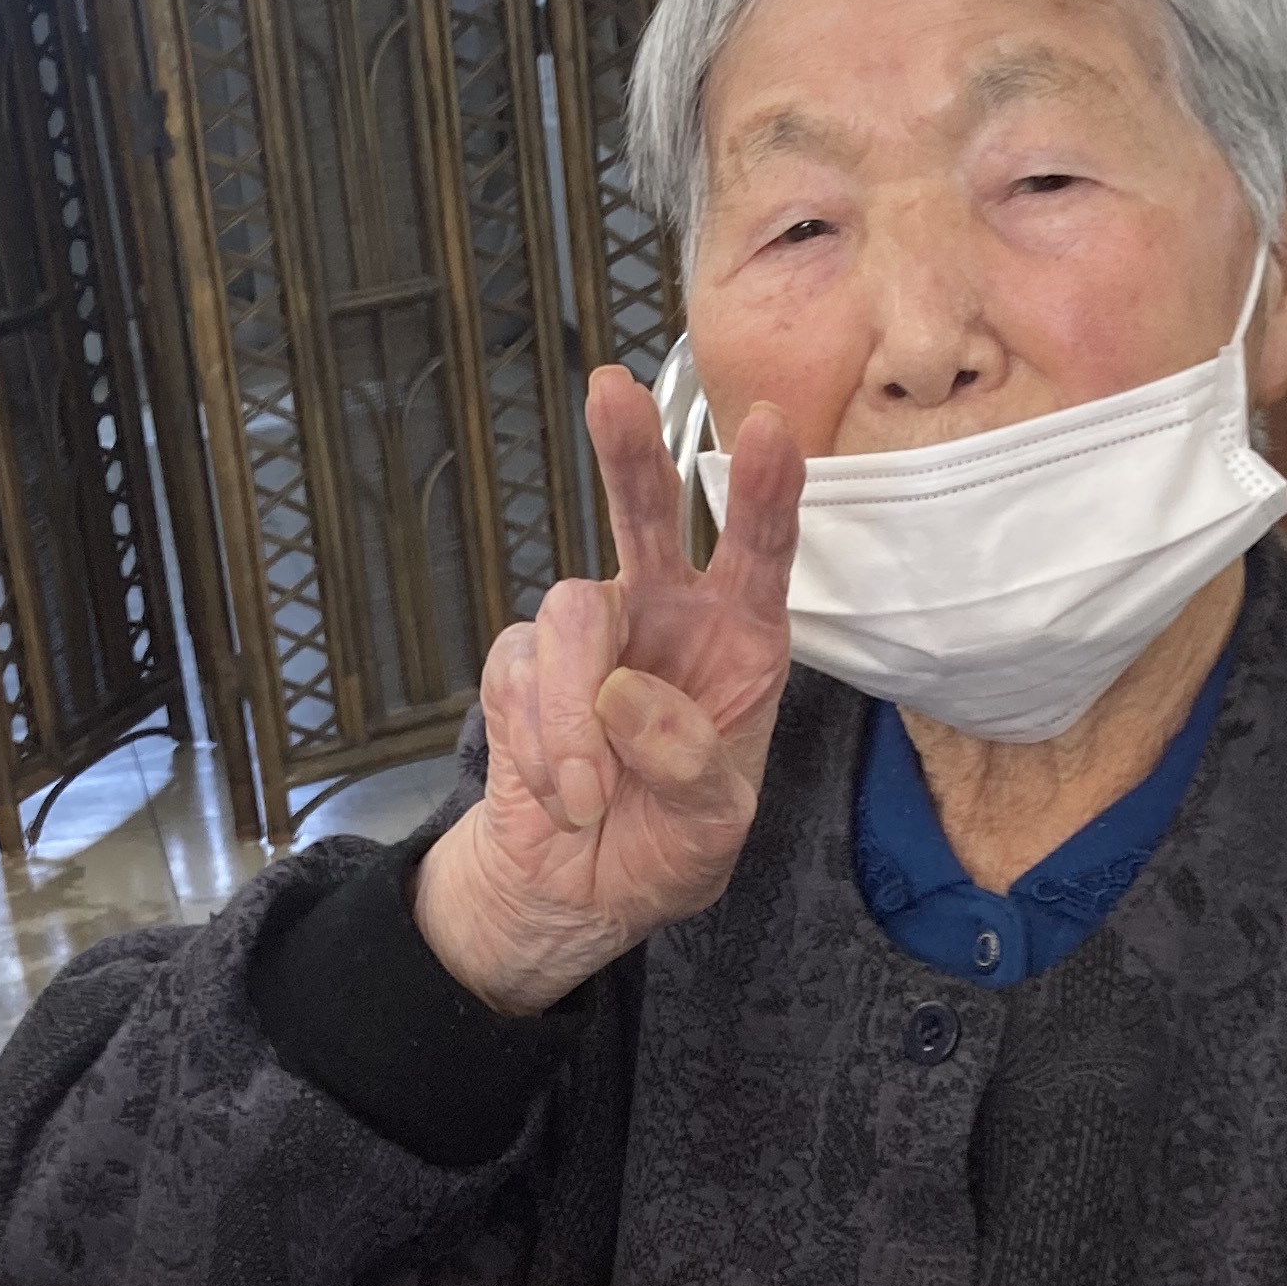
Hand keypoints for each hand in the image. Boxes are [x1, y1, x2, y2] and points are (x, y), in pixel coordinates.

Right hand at [414, 367, 803, 1015]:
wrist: (577, 892)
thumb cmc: (668, 845)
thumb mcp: (714, 826)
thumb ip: (691, 765)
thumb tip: (626, 695)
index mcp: (738, 640)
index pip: (758, 553)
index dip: (764, 493)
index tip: (767, 429)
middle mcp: (666, 615)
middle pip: (646, 512)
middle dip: (631, 452)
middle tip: (610, 392)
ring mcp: (591, 636)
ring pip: (571, 612)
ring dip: (572, 714)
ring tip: (584, 797)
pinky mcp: (521, 666)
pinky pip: (519, 675)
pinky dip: (538, 744)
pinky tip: (559, 793)